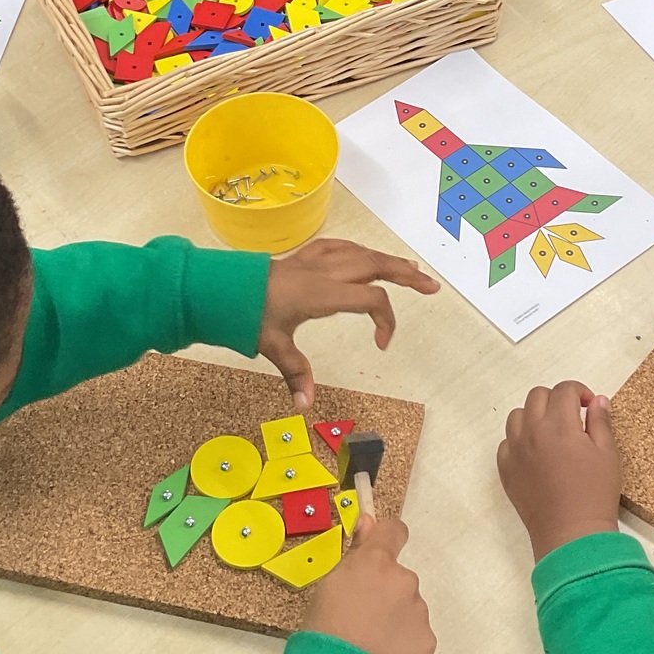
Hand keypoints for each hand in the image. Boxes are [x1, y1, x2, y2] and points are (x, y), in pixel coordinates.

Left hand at [258, 239, 438, 409]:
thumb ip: (295, 373)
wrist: (221, 286)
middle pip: (375, 265)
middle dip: (406, 274)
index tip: (381, 344)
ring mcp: (314, 261)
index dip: (386, 319)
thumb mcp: (272, 345)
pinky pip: (341, 246)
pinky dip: (360, 251)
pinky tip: (366, 255)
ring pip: (361, 252)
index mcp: (322, 293)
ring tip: (411, 269)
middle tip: (431, 287)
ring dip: (388, 260)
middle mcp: (324, 272)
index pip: (371, 298)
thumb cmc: (246, 313)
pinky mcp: (304, 257)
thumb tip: (305, 406)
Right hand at [304, 514, 434, 653]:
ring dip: (394, 620)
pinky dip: (403, 644)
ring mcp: (418, 611)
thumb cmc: (323, 629)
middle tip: (360, 619)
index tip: (380, 551)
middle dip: (385, 593)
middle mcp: (404, 580)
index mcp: (376, 562)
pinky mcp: (427, 640)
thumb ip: (354, 553)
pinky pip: (416, 635)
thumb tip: (369, 522)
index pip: (394, 531)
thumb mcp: (328, 585)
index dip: (387, 539)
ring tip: (368, 644)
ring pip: (408, 608)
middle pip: (398, 579)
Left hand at [498, 381, 621, 563]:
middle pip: (537, 396)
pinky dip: (519, 440)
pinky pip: (506, 442)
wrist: (571, 534)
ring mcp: (514, 450)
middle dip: (556, 400)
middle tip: (572, 418)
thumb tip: (597, 400)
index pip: (564, 390)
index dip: (580, 392)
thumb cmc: (594, 493)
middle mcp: (532, 431)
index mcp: (559, 424)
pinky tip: (536, 454)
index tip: (589, 406)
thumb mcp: (608, 454)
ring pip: (517, 416)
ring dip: (534, 416)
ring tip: (551, 433)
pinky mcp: (505, 469)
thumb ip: (601, 422)